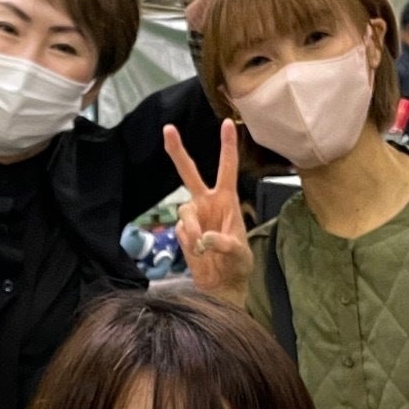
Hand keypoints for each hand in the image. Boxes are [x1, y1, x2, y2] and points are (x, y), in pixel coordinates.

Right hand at [162, 120, 251, 302]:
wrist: (223, 285)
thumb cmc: (238, 265)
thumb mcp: (240, 254)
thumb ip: (225, 244)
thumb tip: (204, 237)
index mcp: (227, 200)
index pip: (226, 168)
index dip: (227, 146)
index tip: (226, 123)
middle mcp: (208, 203)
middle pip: (189, 173)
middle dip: (178, 151)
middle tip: (168, 129)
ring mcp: (194, 217)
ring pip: (184, 210)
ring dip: (193, 228)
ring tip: (202, 248)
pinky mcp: (183, 232)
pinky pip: (181, 231)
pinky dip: (189, 242)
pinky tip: (199, 253)